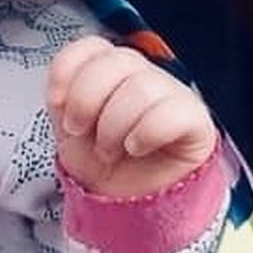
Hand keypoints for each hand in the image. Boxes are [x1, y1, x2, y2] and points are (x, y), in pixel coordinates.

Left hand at [47, 36, 217, 197]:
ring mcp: (172, 94)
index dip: (68, 70)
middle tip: (81, 130)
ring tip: (110, 149)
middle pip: (117, 59)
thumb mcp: (69, 131)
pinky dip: (146, 132)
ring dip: (114, 125)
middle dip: (87, 99)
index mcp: (111, 70)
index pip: (92, 45)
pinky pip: (175, 111)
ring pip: (143, 86)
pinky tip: (137, 148)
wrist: (127, 206)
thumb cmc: (101, 163)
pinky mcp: (195, 120)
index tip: (58, 104)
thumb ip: (63, 99)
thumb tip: (64, 87)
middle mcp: (143, 74)